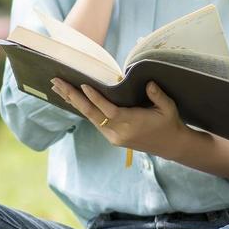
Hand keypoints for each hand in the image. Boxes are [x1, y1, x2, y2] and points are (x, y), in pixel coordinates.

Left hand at [51, 78, 188, 157]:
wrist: (170, 146)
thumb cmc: (169, 123)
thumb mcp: (168, 108)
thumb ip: (157, 95)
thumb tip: (148, 83)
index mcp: (132, 123)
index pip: (108, 110)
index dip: (95, 98)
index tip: (83, 85)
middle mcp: (119, 132)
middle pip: (91, 114)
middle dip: (73, 97)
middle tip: (57, 82)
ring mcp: (113, 137)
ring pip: (90, 118)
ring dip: (74, 102)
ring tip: (59, 87)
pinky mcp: (112, 138)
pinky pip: (95, 121)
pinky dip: (83, 109)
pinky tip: (73, 99)